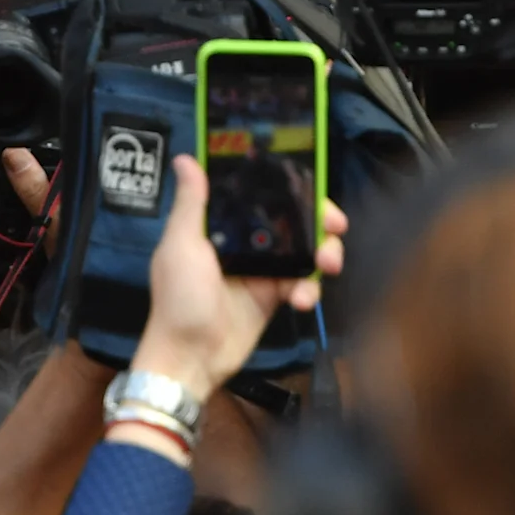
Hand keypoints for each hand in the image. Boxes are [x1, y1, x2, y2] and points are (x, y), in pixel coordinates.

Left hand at [130, 154, 343, 404]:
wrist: (191, 357)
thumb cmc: (179, 297)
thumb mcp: (181, 246)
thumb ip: (191, 204)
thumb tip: (186, 157)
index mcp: (219, 225)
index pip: (258, 195)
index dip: (287, 187)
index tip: (310, 183)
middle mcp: (243, 242)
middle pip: (289, 220)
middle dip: (317, 220)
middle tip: (335, 225)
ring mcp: (261, 270)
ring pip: (302, 250)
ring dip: (322, 253)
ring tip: (328, 263)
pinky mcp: (273, 297)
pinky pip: (301, 284)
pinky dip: (308, 290)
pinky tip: (301, 300)